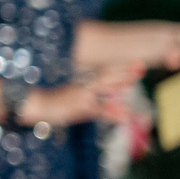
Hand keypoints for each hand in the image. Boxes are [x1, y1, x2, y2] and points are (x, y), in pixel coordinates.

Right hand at [21, 62, 142, 125]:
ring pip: (103, 86)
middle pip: (107, 75)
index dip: (121, 67)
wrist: (37, 107)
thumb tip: (120, 114)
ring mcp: (83, 96)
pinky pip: (99, 110)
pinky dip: (112, 113)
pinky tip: (125, 116)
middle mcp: (85, 86)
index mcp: (85, 84)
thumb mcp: (83, 107)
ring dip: (118, 82)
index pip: (106, 72)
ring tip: (134, 79)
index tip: (138, 62)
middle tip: (142, 65)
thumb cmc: (57, 107)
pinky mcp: (80, 107)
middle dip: (124, 70)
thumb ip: (104, 109)